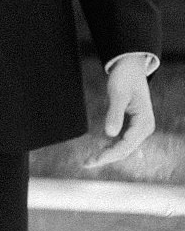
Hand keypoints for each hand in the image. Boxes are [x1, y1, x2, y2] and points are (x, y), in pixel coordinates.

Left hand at [90, 53, 156, 168]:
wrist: (130, 67)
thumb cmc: (125, 78)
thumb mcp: (118, 93)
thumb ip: (115, 113)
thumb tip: (110, 133)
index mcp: (144, 123)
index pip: (127, 145)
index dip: (110, 154)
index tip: (95, 159)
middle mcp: (144, 128)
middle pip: (125, 149)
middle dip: (106, 157)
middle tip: (86, 163)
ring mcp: (139, 128)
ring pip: (123, 148)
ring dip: (108, 155)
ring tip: (89, 161)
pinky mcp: (132, 126)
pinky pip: (122, 141)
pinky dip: (110, 147)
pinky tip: (99, 153)